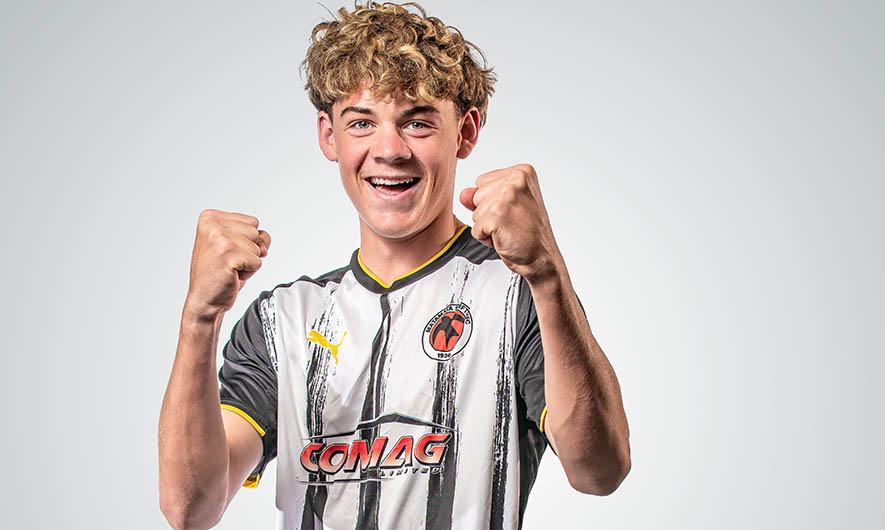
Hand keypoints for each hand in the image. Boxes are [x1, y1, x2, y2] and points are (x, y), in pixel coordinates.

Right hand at [184, 209, 270, 321]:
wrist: (204, 299)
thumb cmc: (218, 273)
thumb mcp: (236, 245)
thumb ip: (254, 235)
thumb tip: (264, 243)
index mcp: (210, 217)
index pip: (252, 222)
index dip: (246, 241)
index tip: (227, 252)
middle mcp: (212, 224)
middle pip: (256, 232)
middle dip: (248, 251)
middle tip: (228, 262)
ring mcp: (220, 238)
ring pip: (257, 247)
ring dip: (248, 262)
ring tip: (229, 268)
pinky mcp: (228, 255)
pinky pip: (257, 262)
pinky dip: (249, 272)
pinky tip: (231, 275)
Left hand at [459, 164, 562, 283]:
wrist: (543, 257)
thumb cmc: (530, 233)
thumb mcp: (507, 206)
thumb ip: (484, 195)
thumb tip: (464, 194)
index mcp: (522, 172)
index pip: (482, 182)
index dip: (491, 201)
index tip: (513, 210)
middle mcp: (516, 180)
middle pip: (476, 195)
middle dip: (488, 213)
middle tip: (512, 222)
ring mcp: (506, 196)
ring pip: (475, 212)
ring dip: (487, 226)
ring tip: (509, 229)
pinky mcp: (497, 214)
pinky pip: (475, 228)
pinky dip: (486, 238)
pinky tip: (505, 237)